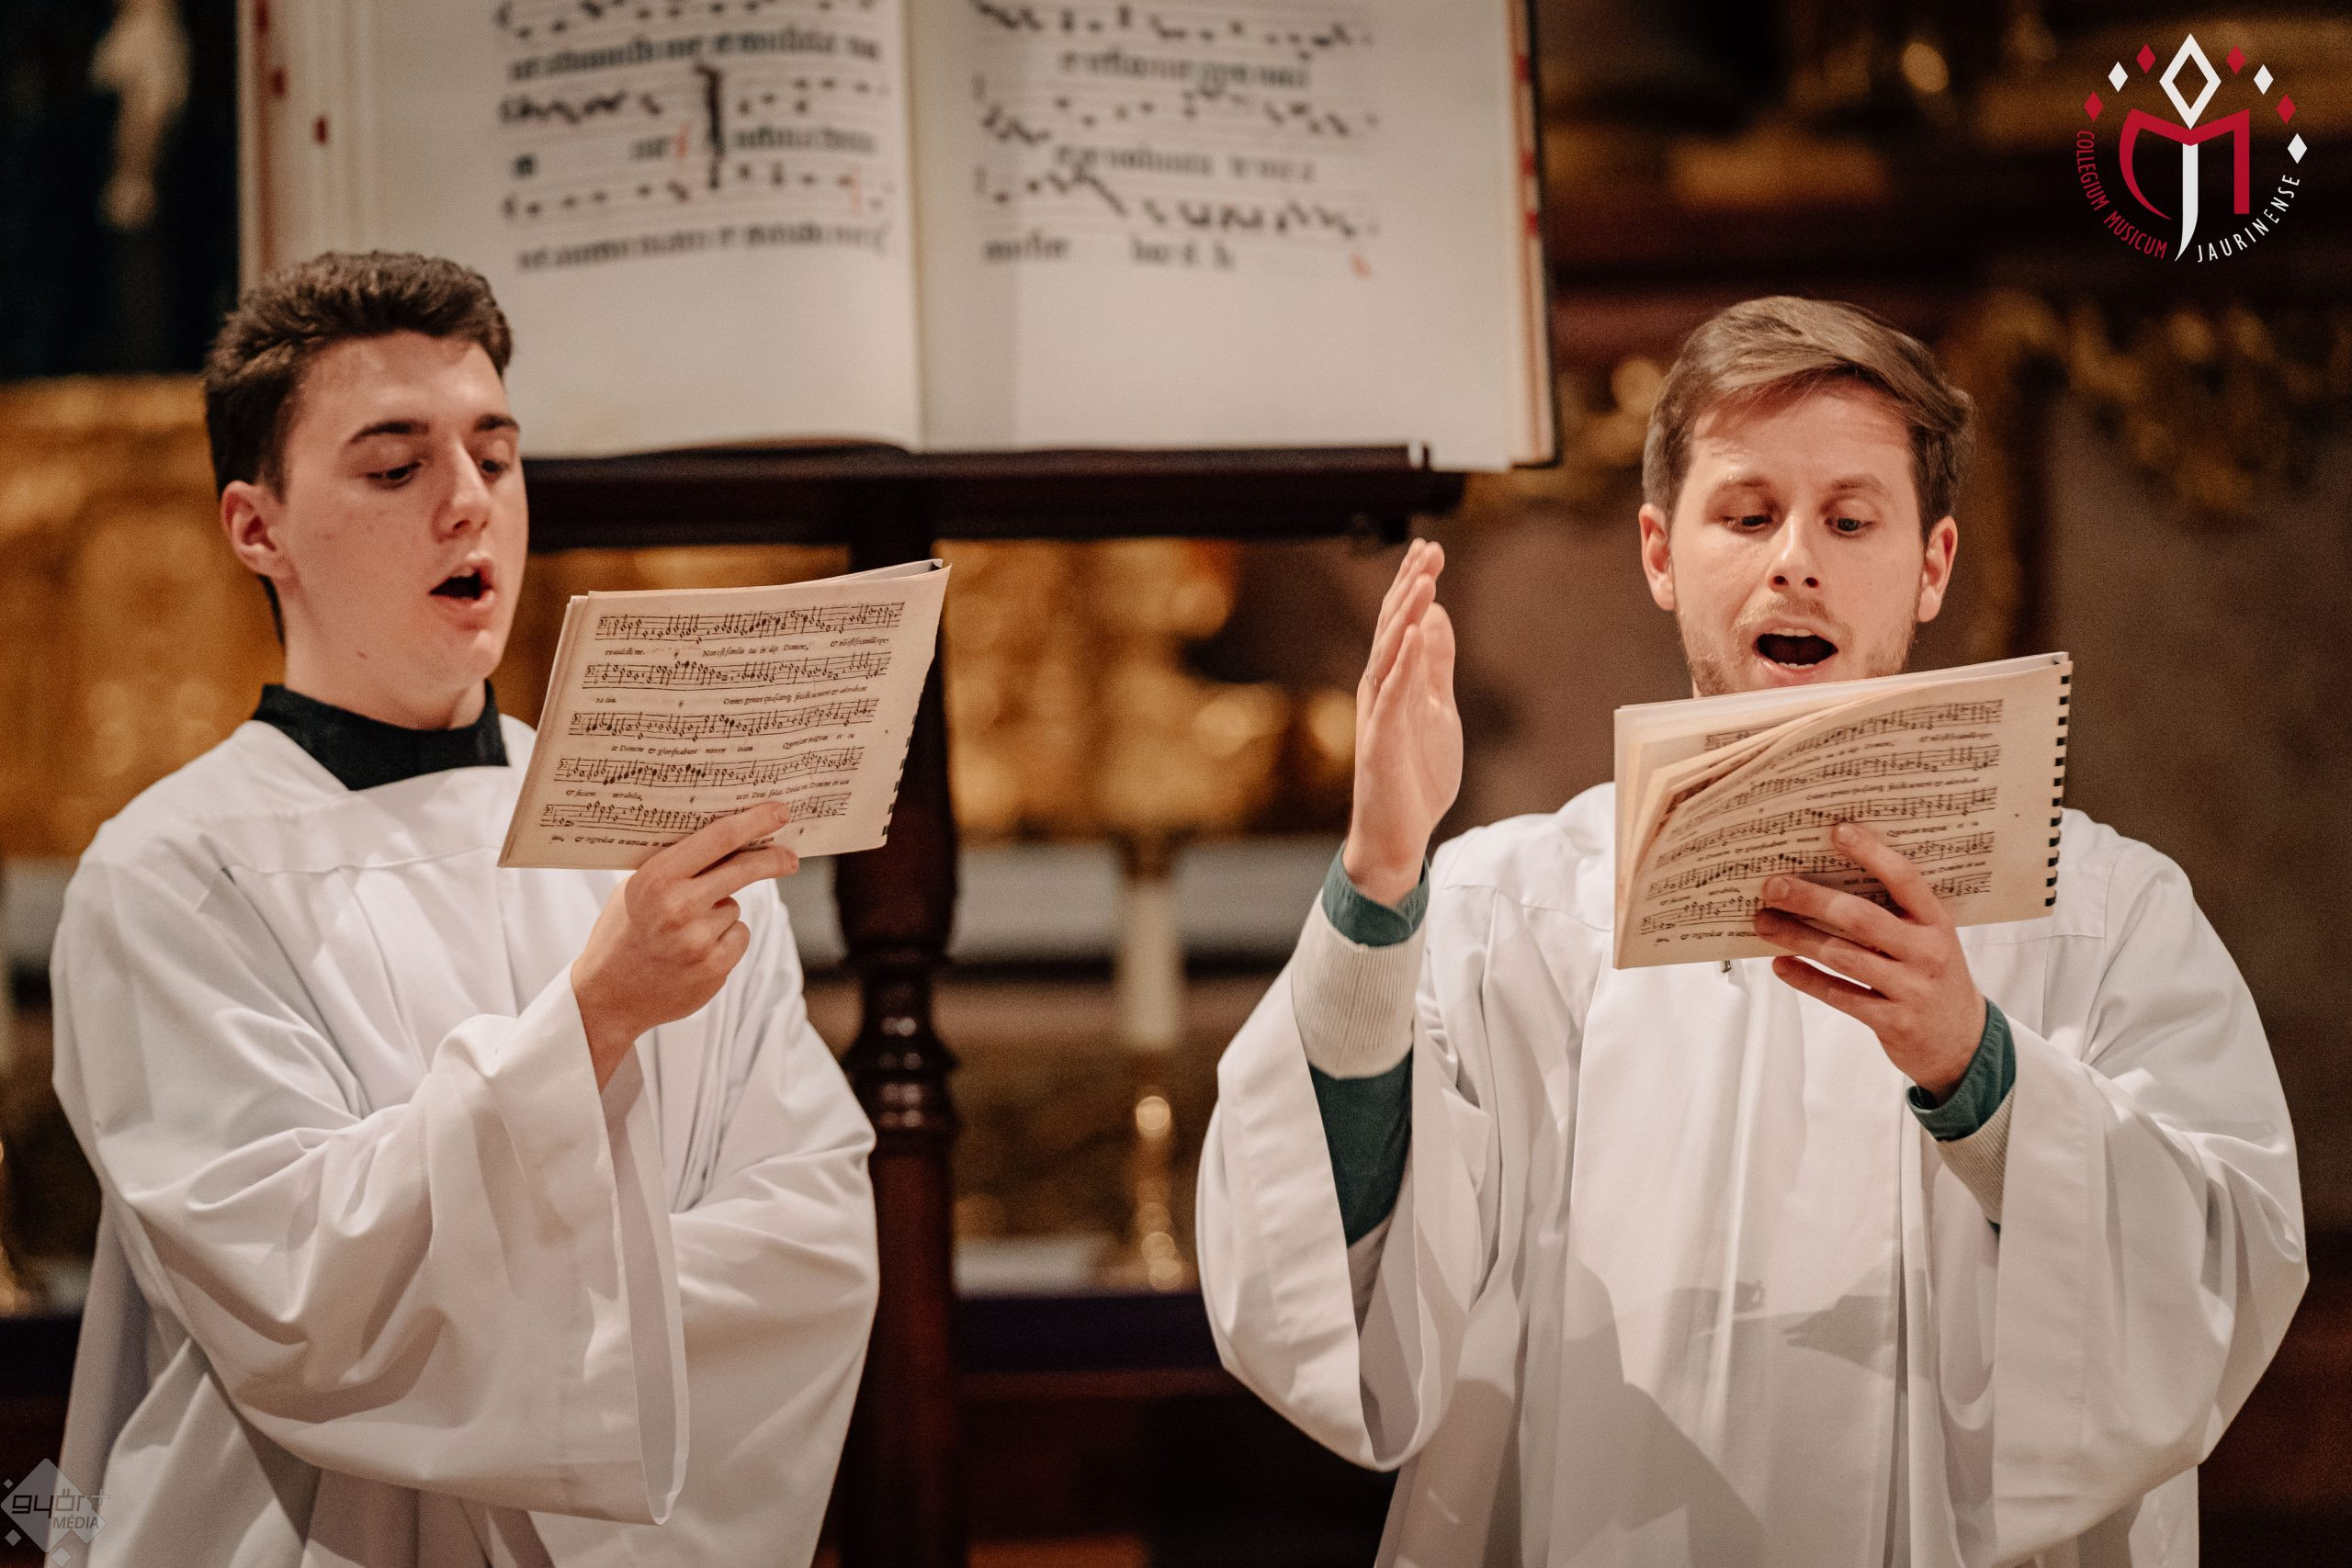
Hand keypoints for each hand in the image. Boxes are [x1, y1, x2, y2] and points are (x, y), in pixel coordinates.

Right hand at [571, 802, 800, 1088]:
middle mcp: (677, 906)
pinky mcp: (714, 967)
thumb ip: (674, 866)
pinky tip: (693, 951)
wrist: (609, 995)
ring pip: (734, 907)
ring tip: (683, 932)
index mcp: (655, 878)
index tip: (779, 812)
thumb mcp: (634, 888)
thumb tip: (727, 837)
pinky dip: (724, 940)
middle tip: (789, 856)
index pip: (717, 839)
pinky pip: (738, 935)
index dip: (753, 822)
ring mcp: (697, 939)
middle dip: (772, 859)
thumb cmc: (623, 933)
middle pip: (742, 869)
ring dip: (720, 913)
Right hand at [1341, 538, 1461, 906]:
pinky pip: (1392, 696)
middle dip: (1410, 589)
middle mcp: (1380, 691)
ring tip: (1425, 582)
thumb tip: (1438, 617)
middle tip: (1429, 550)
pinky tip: (1418, 633)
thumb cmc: (1416, 776)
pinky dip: (1405, 663)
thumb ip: (1436, 666)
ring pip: (1388, 656)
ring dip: (1406, 616)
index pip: (1403, 624)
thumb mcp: (1437, 710)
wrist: (1399, 835)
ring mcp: (1378, 716)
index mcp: (1394, 682)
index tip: (1431, 549)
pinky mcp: (1380, 743)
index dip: (1414, 586)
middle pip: (1393, 630)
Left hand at [1752, 822, 1985, 1101]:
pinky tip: (1780, 964)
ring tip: (1764, 922)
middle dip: (1811, 899)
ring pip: (1843, 957)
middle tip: (1773, 886)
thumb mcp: (1930, 938)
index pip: (1905, 879)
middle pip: (1861, 918)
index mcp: (1937, 922)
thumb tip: (1829, 877)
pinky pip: (1839, 995)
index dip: (1872, 853)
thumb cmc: (1934, 977)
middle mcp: (1926, 952)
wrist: (1962, 1041)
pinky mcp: (1893, 1021)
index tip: (1836, 831)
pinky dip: (1806, 978)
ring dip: (1797, 938)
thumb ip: (1895, 912)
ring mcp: (1911, 989)